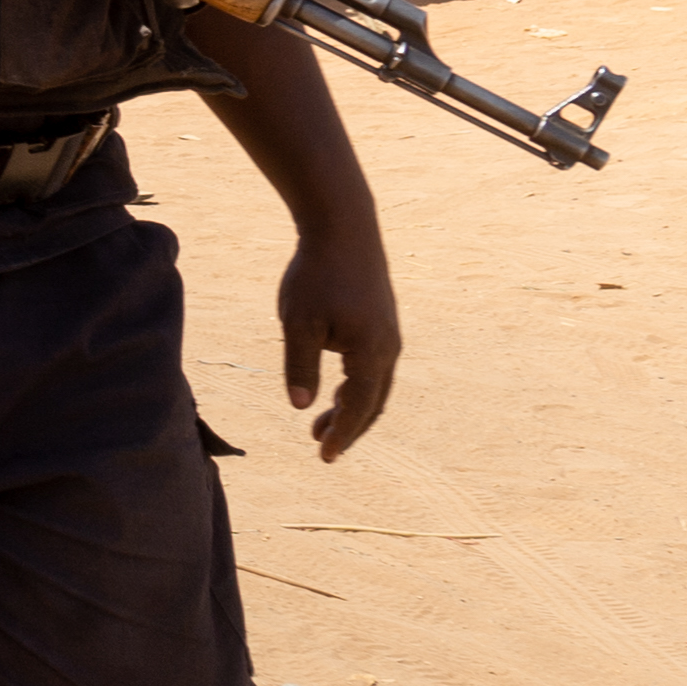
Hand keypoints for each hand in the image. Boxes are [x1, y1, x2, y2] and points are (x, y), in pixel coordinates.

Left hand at [278, 216, 401, 462]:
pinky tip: (335, 388)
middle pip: (373, 402)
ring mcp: (388, 334)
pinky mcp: (381, 322)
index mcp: (371, 352)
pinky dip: (357, 385)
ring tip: (321, 423)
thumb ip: (300, 366)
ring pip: (375, 384)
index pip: (358, 407)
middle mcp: (388, 347)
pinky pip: (374, 366)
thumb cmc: (317, 274)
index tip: (325, 456)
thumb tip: (300, 406)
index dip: (342, 434)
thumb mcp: (298, 322)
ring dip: (352, 407)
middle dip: (349, 427)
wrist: (343, 229)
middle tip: (322, 448)